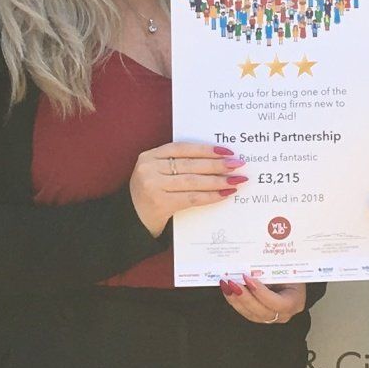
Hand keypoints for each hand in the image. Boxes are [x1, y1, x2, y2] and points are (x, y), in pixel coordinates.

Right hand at [130, 141, 244, 236]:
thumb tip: (216, 160)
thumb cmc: (151, 192)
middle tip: (237, 164)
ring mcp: (153, 186)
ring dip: (218, 181)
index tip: (226, 151)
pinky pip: (191, 198)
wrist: (131, 218)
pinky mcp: (160, 203)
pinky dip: (210, 196)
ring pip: (193, 182)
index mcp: (149, 156)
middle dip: (217, 165)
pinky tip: (224, 194)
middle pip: (190, 165)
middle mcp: (149, 169)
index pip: (182, 148)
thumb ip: (177, 163)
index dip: (205, 149)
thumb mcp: (156, 172)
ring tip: (235, 180)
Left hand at [220, 272, 306, 325]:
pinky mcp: (259, 316)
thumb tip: (254, 259)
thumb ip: (273, 268)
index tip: (248, 278)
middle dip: (244, 297)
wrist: (292, 277)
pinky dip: (235, 301)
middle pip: (262, 311)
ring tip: (226, 285)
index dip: (262, 293)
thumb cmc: (291, 271)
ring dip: (235, 299)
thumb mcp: (287, 268)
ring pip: (251, 314)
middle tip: (231, 282)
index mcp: (295, 302)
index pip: (278, 303)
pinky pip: (246, 312)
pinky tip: (227, 290)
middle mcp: (284, 314)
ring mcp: (271, 318)